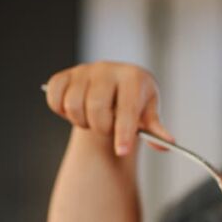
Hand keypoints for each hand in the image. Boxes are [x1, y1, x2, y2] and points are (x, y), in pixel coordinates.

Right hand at [44, 61, 172, 155]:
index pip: (127, 109)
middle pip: (96, 109)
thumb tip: (167, 144)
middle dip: (102, 128)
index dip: (124, 133)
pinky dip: (61, 112)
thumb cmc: (134, 102)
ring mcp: (83, 70)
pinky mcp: (63, 76)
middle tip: (107, 129)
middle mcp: (107, 68)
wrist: (114, 87)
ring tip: (93, 119)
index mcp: (132, 76)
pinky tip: (76, 111)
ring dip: (82, 122)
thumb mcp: (148, 114)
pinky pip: (54, 100)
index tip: (122, 152)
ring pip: (73, 106)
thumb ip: (155, 130)